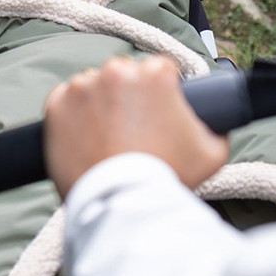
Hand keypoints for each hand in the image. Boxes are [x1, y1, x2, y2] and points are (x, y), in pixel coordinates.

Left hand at [44, 56, 229, 197]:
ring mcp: (82, 88)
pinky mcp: (56, 106)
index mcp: (154, 74)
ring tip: (109, 138)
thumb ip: (217, 125)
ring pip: (94, 86)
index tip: (158, 113)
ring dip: (100, 104)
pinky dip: (73, 116)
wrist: (120, 205)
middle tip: (133, 131)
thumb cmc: (166, 178)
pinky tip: (86, 139)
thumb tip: (219, 115)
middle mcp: (116, 72)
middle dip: (129, 96)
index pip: (160, 69)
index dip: (163, 91)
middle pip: (125, 75)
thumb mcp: (213, 152)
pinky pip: (66, 101)